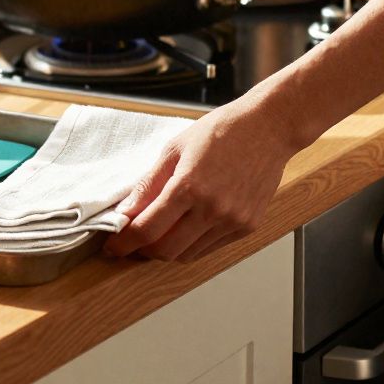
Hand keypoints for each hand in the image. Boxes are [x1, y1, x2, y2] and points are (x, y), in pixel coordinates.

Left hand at [103, 100, 301, 261]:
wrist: (269, 128)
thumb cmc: (223, 131)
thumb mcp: (174, 149)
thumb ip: (148, 184)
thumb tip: (126, 210)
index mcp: (189, 187)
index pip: (147, 230)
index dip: (125, 243)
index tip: (114, 246)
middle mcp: (212, 210)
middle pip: (165, 251)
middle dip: (142, 250)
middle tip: (133, 241)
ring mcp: (232, 221)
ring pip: (188, 254)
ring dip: (167, 249)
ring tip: (159, 232)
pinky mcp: (247, 226)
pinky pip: (211, 248)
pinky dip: (192, 244)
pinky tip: (187, 227)